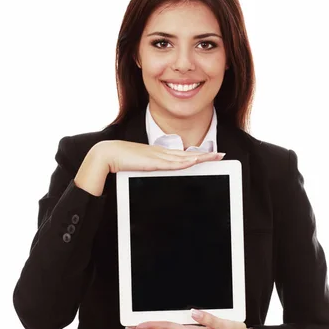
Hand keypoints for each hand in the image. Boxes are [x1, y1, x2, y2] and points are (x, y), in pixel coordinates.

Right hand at [95, 140, 224, 173]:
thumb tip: (155, 175)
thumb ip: (149, 170)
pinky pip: (171, 163)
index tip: (210, 156)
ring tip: (215, 158)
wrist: (107, 154)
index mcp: (158, 154)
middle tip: (221, 155)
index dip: (197, 155)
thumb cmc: (120, 162)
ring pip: (184, 157)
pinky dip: (184, 162)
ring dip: (200, 157)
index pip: (182, 154)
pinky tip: (194, 161)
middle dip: (205, 155)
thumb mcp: (139, 166)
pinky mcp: (152, 162)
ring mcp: (157, 156)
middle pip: (188, 154)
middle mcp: (161, 153)